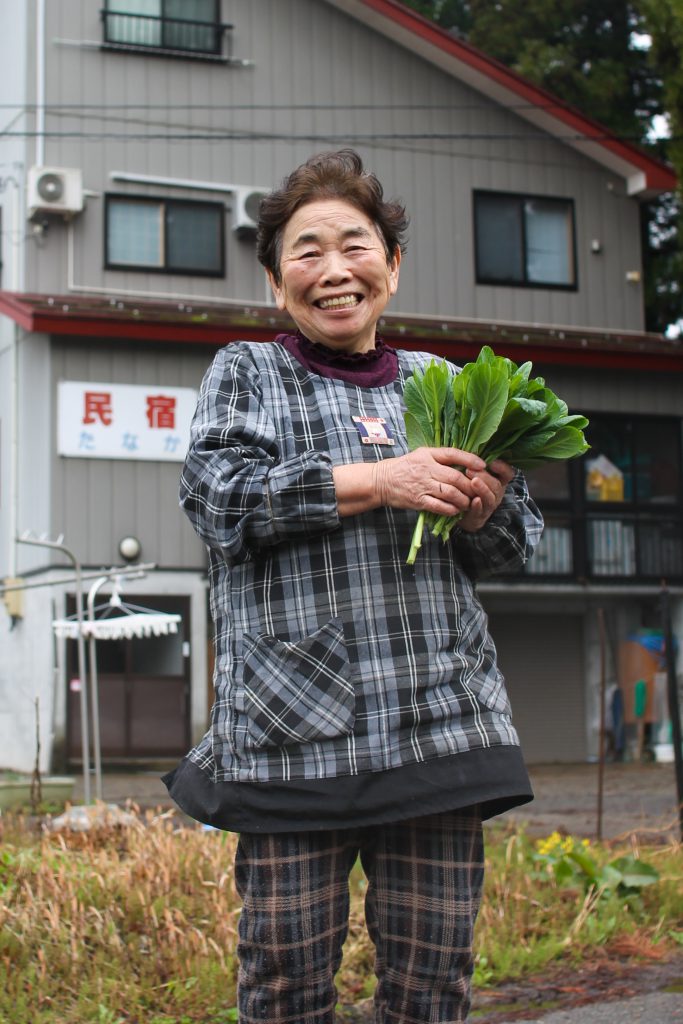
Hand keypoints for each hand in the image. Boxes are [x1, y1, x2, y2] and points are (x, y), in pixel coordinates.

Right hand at [372, 447, 486, 515]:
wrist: (382, 481)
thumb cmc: (404, 467)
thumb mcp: (421, 454)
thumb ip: (440, 457)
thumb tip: (465, 461)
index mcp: (428, 455)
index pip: (453, 454)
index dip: (470, 459)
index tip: (483, 465)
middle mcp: (426, 469)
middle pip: (456, 477)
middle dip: (471, 485)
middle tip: (478, 490)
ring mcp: (422, 485)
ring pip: (450, 493)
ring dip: (463, 499)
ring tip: (468, 502)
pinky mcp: (418, 500)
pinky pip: (439, 506)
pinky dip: (451, 509)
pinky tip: (456, 510)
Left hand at [459, 459, 514, 531]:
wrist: (460, 511)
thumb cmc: (467, 487)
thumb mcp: (473, 473)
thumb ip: (475, 463)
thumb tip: (472, 448)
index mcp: (497, 481)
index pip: (507, 473)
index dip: (502, 468)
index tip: (492, 463)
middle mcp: (496, 493)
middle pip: (496, 485)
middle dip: (485, 477)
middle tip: (470, 470)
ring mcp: (489, 506)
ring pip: (490, 498)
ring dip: (482, 489)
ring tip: (473, 482)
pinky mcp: (479, 516)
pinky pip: (481, 511)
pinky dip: (478, 506)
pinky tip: (474, 500)